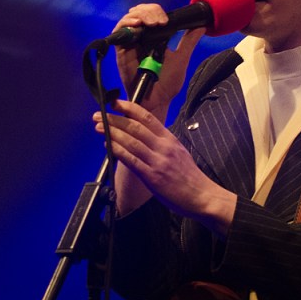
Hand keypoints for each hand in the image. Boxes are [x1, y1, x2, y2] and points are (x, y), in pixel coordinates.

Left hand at [94, 99, 235, 228]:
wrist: (201, 196)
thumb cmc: (189, 176)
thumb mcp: (178, 152)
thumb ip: (161, 143)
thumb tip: (143, 136)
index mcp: (170, 139)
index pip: (147, 117)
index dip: (129, 108)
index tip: (115, 103)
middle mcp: (163, 147)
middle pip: (135, 127)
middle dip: (114, 119)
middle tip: (98, 114)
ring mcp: (157, 161)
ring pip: (131, 141)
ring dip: (112, 133)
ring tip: (99, 127)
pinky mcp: (152, 176)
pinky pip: (131, 160)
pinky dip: (118, 151)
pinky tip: (108, 145)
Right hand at [111, 4, 204, 117]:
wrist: (157, 101)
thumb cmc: (167, 83)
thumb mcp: (181, 58)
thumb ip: (189, 41)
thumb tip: (201, 26)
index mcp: (153, 37)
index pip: (150, 14)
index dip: (156, 11)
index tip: (166, 20)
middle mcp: (140, 38)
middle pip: (138, 13)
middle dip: (148, 11)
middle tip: (160, 21)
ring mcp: (130, 44)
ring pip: (128, 19)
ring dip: (139, 16)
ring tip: (151, 23)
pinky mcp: (121, 52)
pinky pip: (119, 33)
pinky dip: (127, 25)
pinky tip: (137, 26)